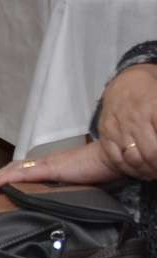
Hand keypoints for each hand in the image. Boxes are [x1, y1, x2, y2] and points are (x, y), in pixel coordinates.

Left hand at [0, 139, 126, 193]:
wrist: (112, 159)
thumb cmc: (99, 171)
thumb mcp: (77, 185)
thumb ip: (64, 191)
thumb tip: (56, 206)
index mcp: (49, 167)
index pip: (21, 172)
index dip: (5, 179)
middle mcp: (43, 163)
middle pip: (12, 169)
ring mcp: (44, 164)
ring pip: (13, 169)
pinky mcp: (49, 168)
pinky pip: (22, 173)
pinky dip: (6, 178)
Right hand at [99, 62, 156, 180]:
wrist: (127, 83)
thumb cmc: (153, 94)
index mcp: (155, 110)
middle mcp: (136, 119)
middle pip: (151, 154)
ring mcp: (118, 127)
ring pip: (133, 159)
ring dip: (146, 172)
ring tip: (153, 174)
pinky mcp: (105, 133)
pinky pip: (115, 158)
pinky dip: (128, 170)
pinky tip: (139, 172)